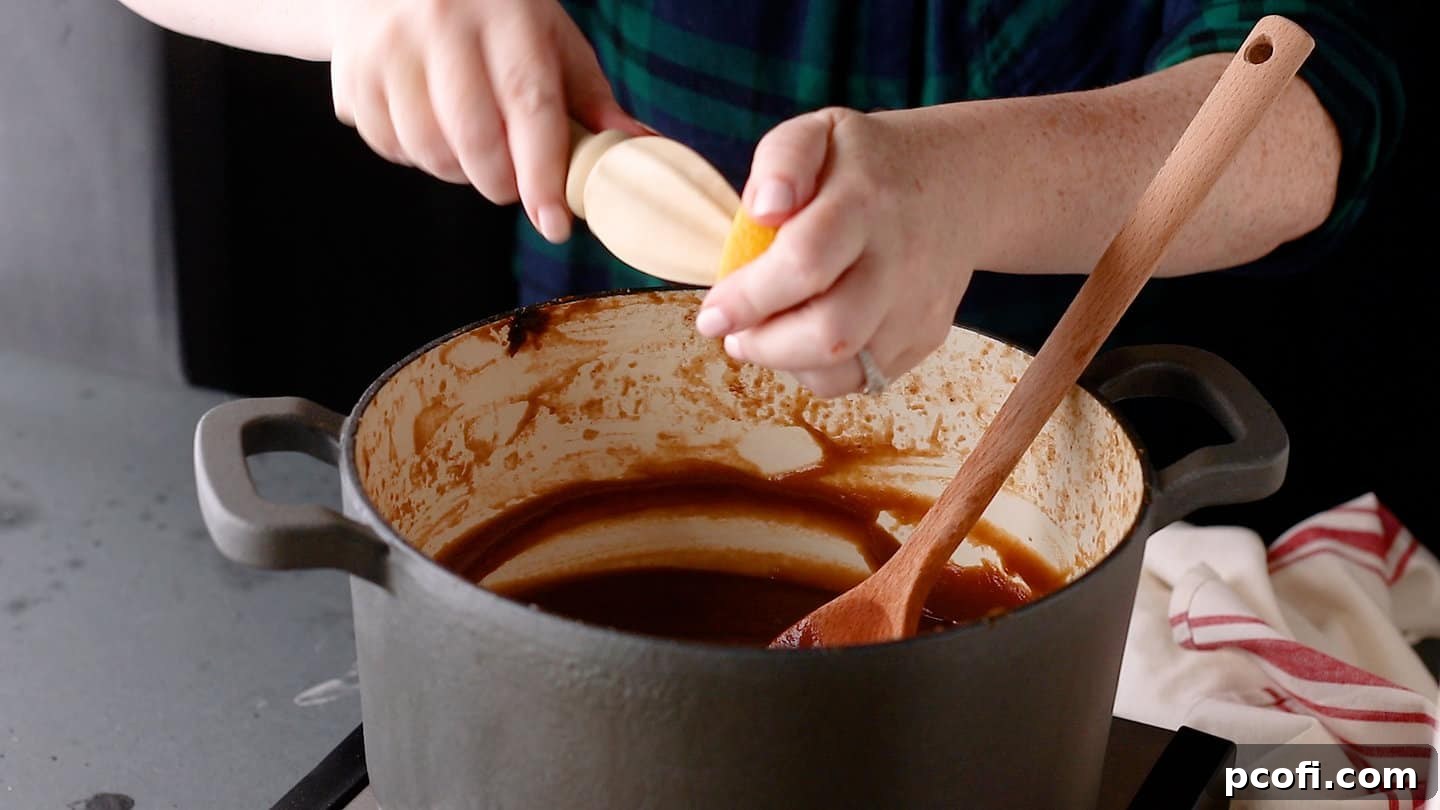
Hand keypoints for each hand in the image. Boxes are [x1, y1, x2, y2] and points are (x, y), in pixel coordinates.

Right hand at [326, 0, 649, 241]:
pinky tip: (431, 128)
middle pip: (474, 140)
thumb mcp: (549, 36)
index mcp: (505, 11)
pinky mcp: (352, 72)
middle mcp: (440, 23)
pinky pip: (389, 146)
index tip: (555, 223)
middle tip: (514, 182)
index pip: (528, 105)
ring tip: (474, 149)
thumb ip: (591, 97)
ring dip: (458, 173)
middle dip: (501, 184)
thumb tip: (639, 148)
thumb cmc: (494, 12)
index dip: (543, 174)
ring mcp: (388, 47)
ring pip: (428, 151)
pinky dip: (417, 157)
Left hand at [695, 107, 982, 397]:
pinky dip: (823, 371)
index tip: (712, 315)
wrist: (961, 185)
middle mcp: (899, 260)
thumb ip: (782, 159)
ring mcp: (918, 305)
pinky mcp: (927, 336)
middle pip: (830, 331)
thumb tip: (763, 209)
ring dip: (790, 364)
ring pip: (845, 370)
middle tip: (737, 334)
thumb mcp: (821, 132)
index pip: (805, 261)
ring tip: (769, 335)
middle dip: (766, 346)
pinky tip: (808, 339)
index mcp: (864, 201)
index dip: (749, 298)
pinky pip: (863, 379)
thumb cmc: (869, 164)